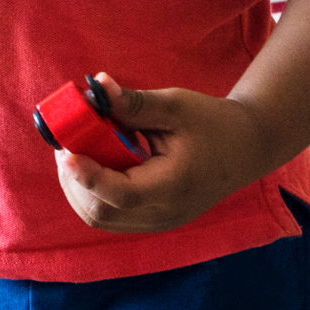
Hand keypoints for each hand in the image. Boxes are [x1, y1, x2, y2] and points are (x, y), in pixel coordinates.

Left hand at [51, 76, 280, 234]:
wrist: (246, 147)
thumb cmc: (213, 122)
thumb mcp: (176, 106)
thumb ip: (134, 103)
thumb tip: (96, 87)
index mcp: (173, 186)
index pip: (120, 194)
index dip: (87, 174)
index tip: (64, 151)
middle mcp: (164, 213)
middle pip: (101, 212)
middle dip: (75, 179)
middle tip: (64, 144)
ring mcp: (158, 222)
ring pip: (100, 218)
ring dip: (79, 187)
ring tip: (75, 151)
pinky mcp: (152, 219)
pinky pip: (110, 215)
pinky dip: (92, 191)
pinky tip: (92, 163)